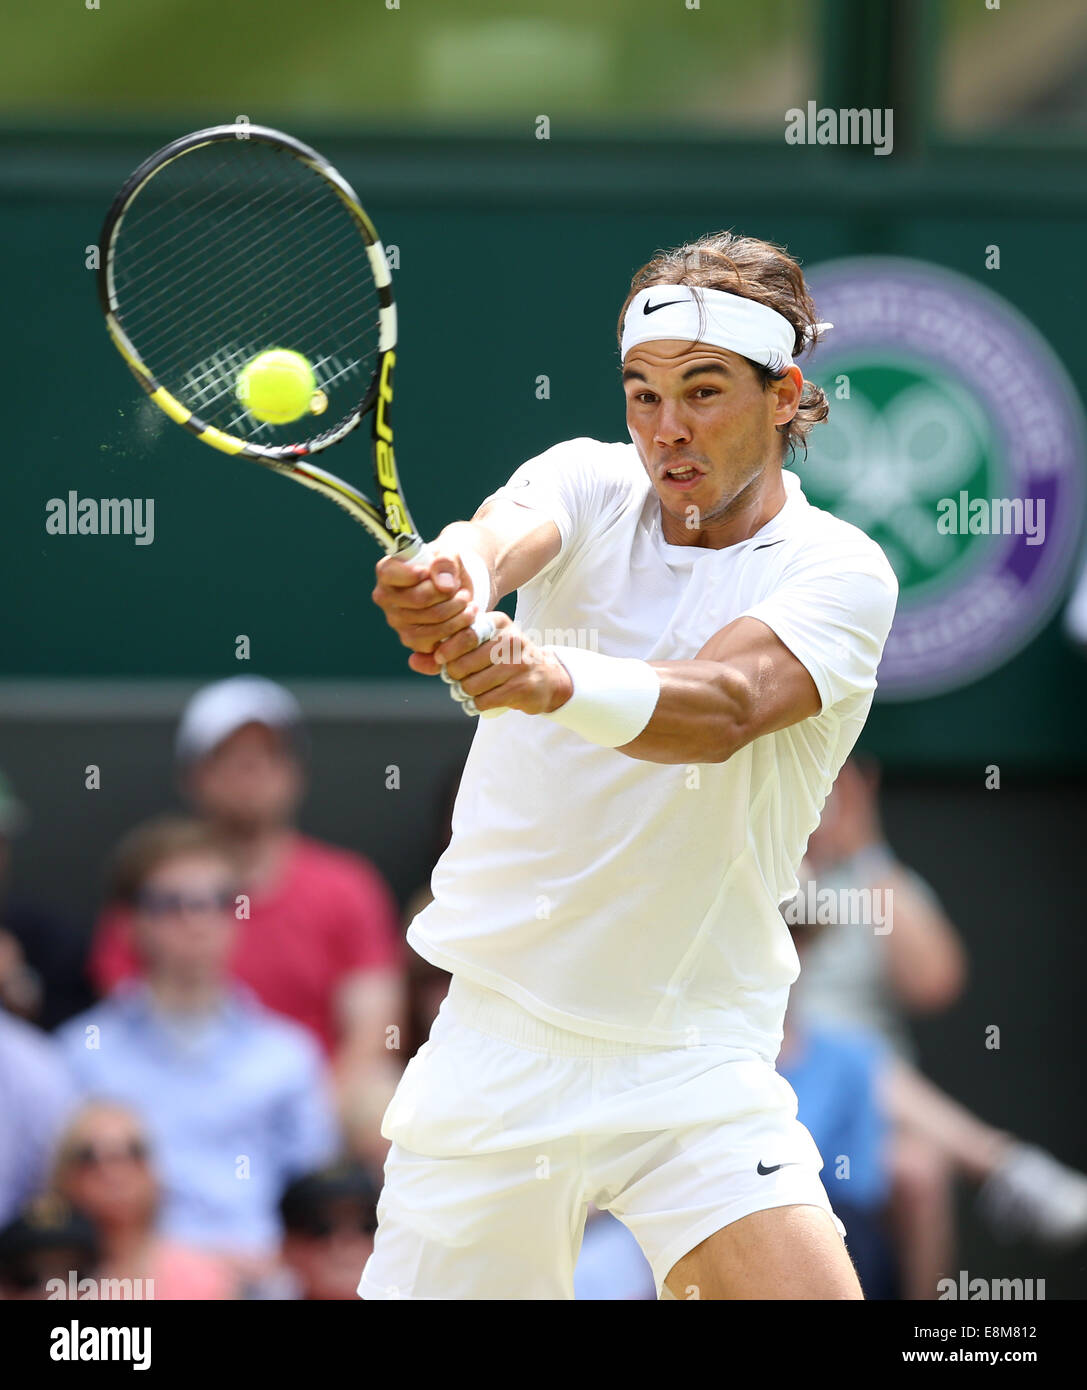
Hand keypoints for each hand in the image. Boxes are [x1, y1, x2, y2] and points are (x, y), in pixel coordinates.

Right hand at [372, 550, 477, 655]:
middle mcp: (386, 598)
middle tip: (461, 590)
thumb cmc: (445, 568)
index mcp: (387, 572)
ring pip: (433, 620)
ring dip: (458, 611)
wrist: (453, 588)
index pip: (390, 573)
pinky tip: (465, 616)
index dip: (413, 573)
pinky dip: (458, 628)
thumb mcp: (449, 554)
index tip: (430, 572)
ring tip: (467, 601)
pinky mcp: (413, 640)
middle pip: (419, 599)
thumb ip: (445, 562)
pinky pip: (437, 640)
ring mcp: (397, 622)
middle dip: (448, 594)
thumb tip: (444, 585)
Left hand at [415, 611, 573, 714]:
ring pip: (472, 684)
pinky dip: (477, 704)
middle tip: (459, 678)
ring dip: (466, 691)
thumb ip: (444, 653)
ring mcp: (518, 664)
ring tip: (472, 689)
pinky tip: (482, 699)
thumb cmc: (503, 661)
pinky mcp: (522, 687)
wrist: (545, 678)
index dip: (446, 650)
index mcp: (497, 623)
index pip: (463, 634)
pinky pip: (485, 700)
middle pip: (463, 663)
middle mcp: (510, 639)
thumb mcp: (478, 648)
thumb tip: (413, 660)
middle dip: (455, 675)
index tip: (442, 659)